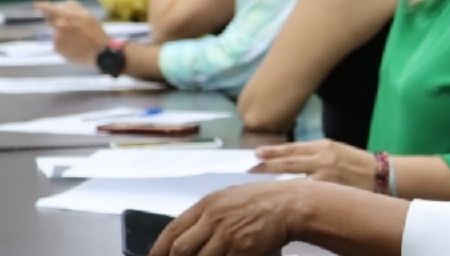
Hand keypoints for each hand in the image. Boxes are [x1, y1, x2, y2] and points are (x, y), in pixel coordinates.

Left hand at [36, 0, 108, 64]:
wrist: (98, 53)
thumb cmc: (95, 32)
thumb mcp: (88, 15)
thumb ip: (73, 7)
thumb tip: (61, 5)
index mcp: (65, 15)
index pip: (47, 8)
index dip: (41, 5)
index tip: (37, 5)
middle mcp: (58, 26)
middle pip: (52, 21)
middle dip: (59, 21)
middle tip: (71, 27)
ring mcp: (56, 38)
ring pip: (56, 33)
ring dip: (63, 34)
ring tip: (77, 39)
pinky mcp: (56, 49)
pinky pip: (58, 43)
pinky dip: (64, 43)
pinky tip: (74, 46)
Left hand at [150, 181, 306, 255]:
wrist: (290, 205)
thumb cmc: (263, 200)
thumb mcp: (230, 198)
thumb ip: (209, 213)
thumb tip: (189, 233)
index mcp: (208, 203)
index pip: (173, 229)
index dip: (159, 248)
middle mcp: (213, 218)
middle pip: (180, 248)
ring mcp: (226, 235)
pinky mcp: (240, 250)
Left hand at [254, 139, 376, 190]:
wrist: (382, 175)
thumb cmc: (357, 163)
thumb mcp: (335, 150)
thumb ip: (315, 153)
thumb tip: (290, 158)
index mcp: (323, 146)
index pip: (293, 148)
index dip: (274, 151)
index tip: (257, 153)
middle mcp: (322, 158)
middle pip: (289, 162)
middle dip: (269, 164)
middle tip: (250, 167)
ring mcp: (326, 176)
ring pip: (296, 179)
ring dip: (278, 182)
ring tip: (260, 185)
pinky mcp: (332, 190)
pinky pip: (309, 192)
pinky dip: (295, 194)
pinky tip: (283, 198)